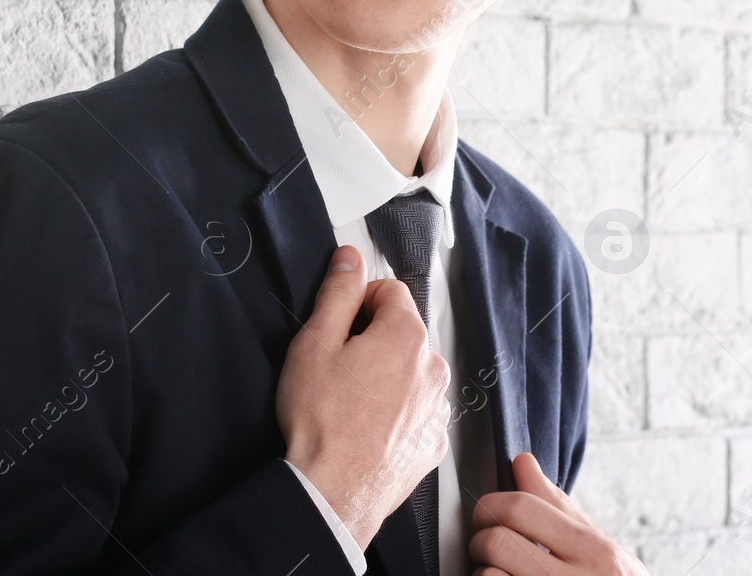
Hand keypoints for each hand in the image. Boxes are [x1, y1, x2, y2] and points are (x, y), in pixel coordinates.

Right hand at [276, 244, 451, 549]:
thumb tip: (349, 259)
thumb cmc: (322, 424)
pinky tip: (366, 426)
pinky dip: (395, 411)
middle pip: (402, 331)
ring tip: (349, 401)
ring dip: (385, 376)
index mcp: (406, 336)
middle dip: (371, 340)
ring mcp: (437, 407)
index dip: (357, 302)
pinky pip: (416, 409)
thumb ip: (337, 293)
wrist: (332, 493)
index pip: (389, 289)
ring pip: (410, 371)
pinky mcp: (433, 441)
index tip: (339, 325)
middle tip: (336, 367)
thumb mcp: (315, 343)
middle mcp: (432, 368)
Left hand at [469, 452, 646, 575]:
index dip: (491, 505)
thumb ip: (558, 508)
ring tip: (501, 574)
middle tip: (489, 547)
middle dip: (482, 541)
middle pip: (498, 541)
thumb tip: (522, 461)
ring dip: (485, 574)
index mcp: (594, 551)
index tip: (488, 514)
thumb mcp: (599, 549)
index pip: (521, 507)